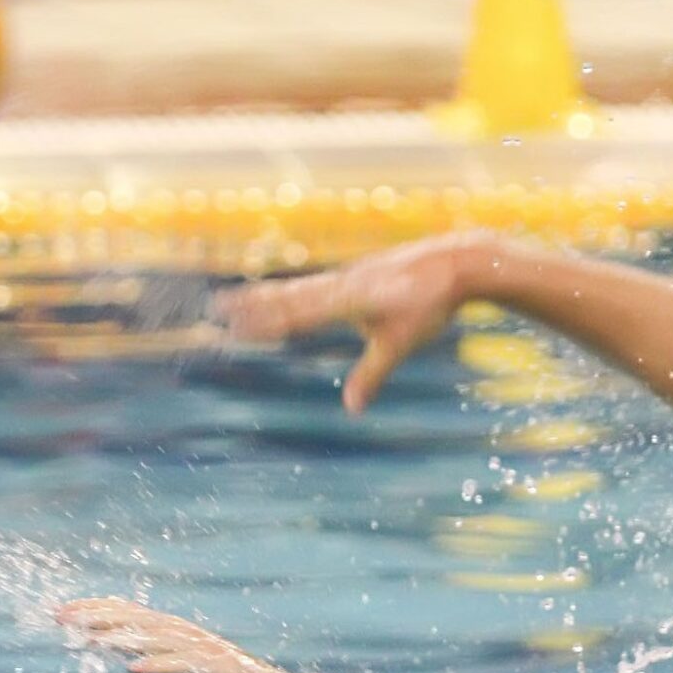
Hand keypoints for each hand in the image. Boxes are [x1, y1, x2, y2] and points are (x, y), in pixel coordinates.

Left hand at [57, 598, 281, 672]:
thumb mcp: (188, 671)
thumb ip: (164, 661)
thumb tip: (138, 660)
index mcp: (177, 633)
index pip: (130, 613)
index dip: (96, 609)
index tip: (62, 613)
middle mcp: (187, 634)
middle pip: (135, 619)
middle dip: (97, 617)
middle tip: (60, 618)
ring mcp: (202, 649)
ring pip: (155, 637)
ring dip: (121, 637)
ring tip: (91, 640)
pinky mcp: (217, 669)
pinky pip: (183, 666)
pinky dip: (159, 664)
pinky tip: (133, 668)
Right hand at [218, 233, 502, 413]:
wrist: (456, 262)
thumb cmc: (429, 305)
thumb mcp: (399, 344)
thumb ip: (372, 375)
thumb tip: (351, 409)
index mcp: (346, 300)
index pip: (296, 315)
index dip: (264, 323)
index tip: (234, 327)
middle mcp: (341, 283)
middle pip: (289, 296)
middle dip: (253, 304)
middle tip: (216, 305)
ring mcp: (349, 276)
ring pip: (301, 288)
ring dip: (268, 295)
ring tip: (239, 297)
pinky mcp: (360, 274)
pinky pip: (318, 284)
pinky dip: (294, 290)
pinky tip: (288, 295)